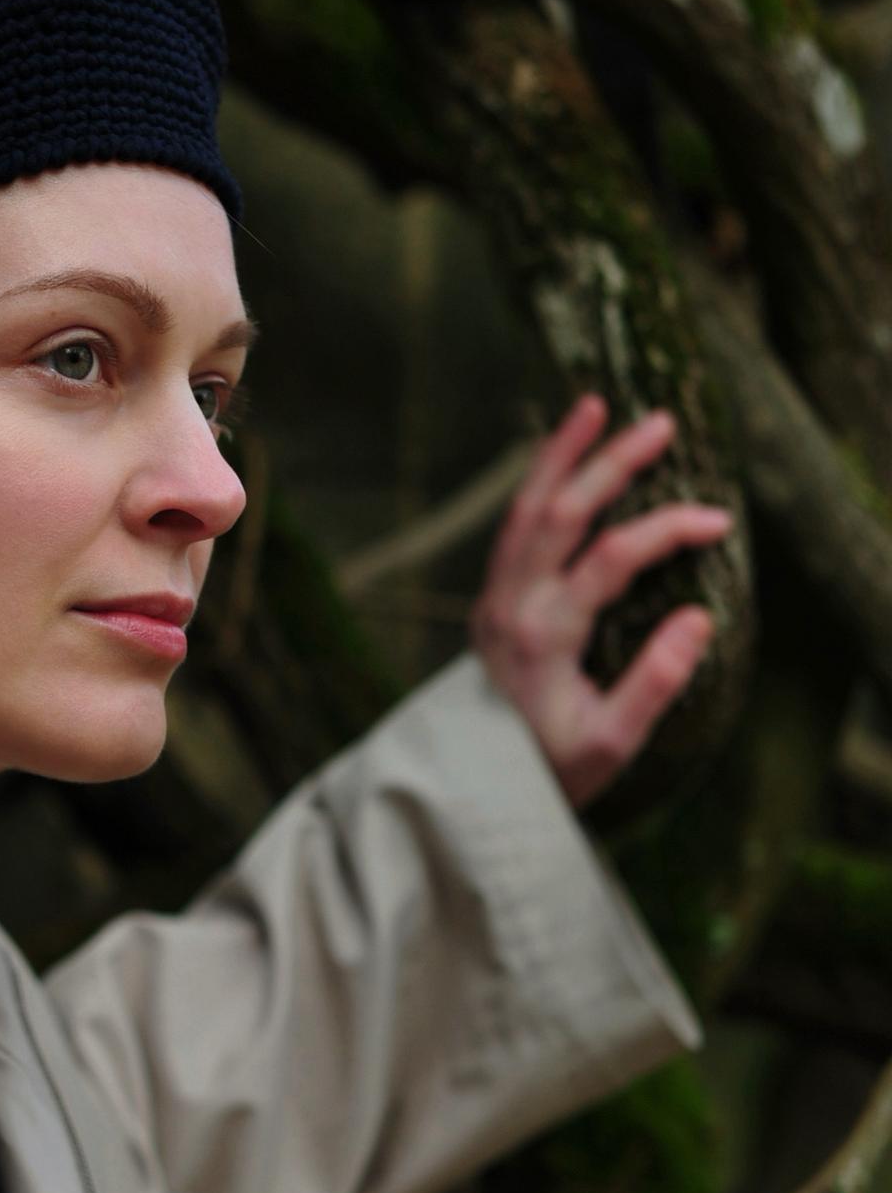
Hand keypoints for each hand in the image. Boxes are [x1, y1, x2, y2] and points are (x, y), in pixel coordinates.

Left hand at [470, 393, 734, 811]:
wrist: (476, 784)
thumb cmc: (552, 767)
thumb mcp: (611, 744)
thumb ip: (654, 683)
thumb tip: (700, 617)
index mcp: (544, 636)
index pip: (610, 560)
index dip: (666, 531)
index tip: (716, 522)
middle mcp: (511, 606)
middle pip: (557, 514)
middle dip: (609, 464)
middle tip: (658, 423)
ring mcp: (494, 598)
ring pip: (523, 510)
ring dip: (559, 457)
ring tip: (594, 407)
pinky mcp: (490, 599)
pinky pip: (512, 528)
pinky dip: (536, 485)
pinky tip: (560, 459)